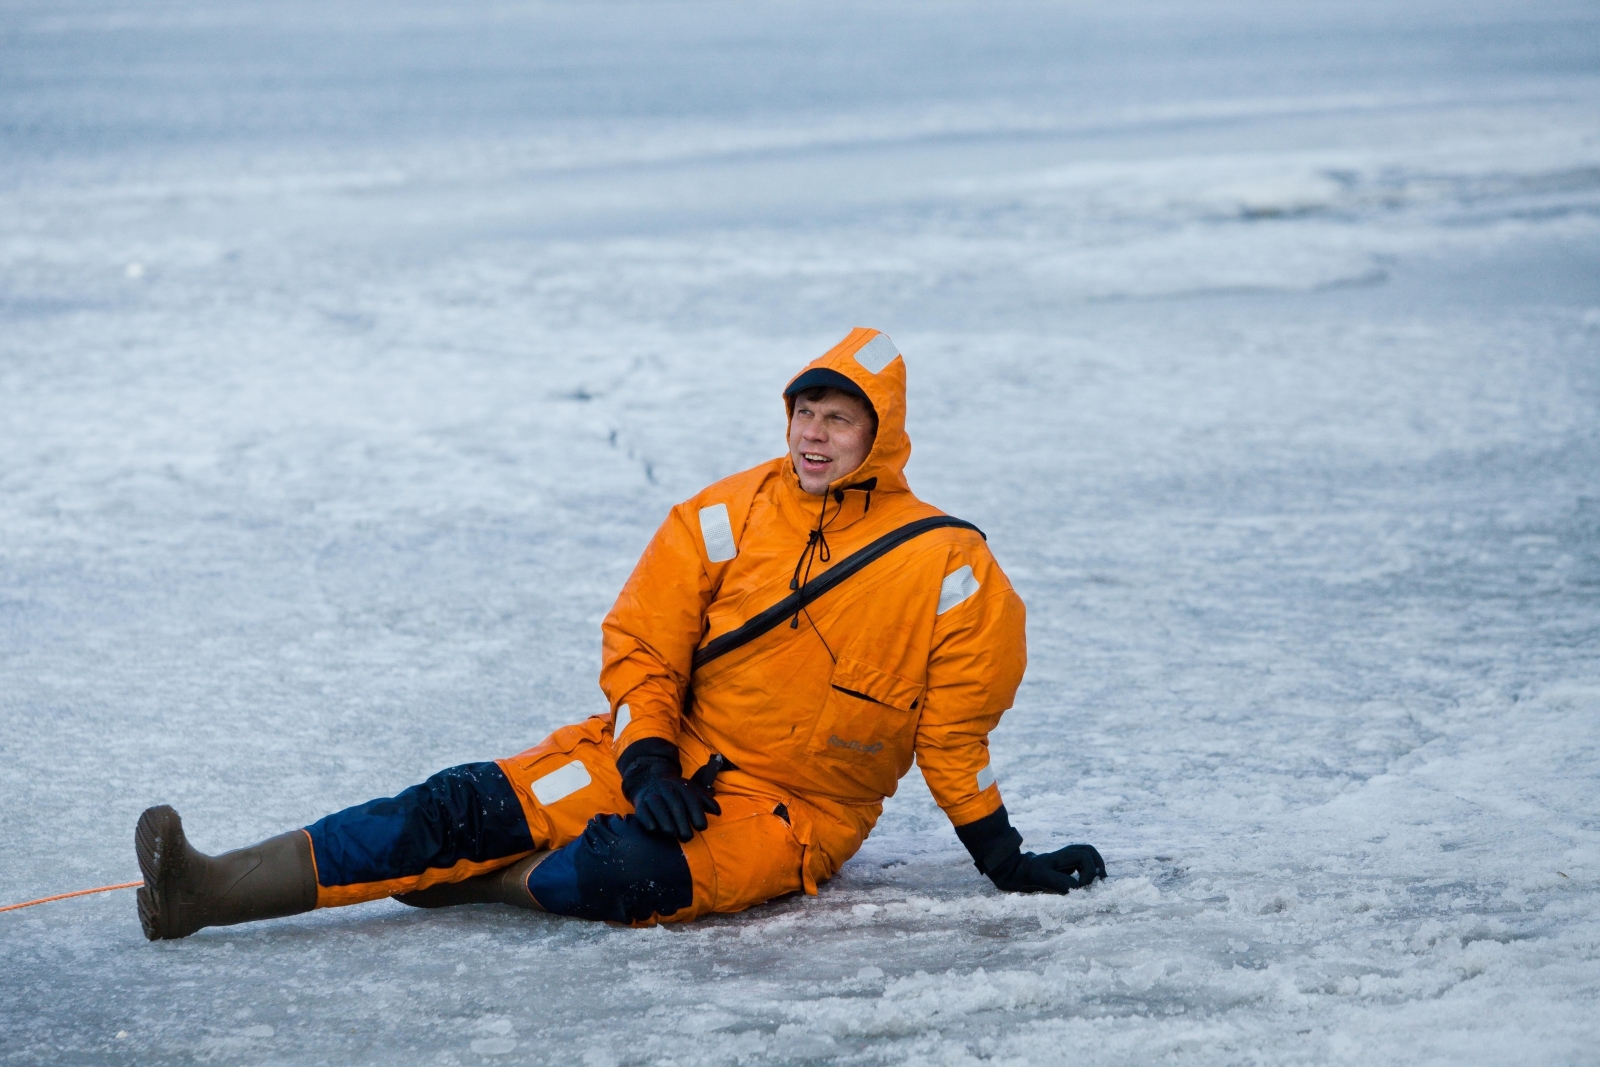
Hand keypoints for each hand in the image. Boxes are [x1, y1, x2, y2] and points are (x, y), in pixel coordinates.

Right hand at [630, 771, 720, 841]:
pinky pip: (642, 810)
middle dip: (682, 820)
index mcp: (682, 786)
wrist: (650, 781)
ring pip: (658, 805)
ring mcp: (652, 795)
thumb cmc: (676, 793)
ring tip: (671, 834)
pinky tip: (653, 829)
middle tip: (687, 837)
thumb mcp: (692, 792)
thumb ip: (705, 802)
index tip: (702, 827)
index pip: (691, 798)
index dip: (697, 812)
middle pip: (675, 803)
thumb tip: (718, 812)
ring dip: (665, 820)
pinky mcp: (640, 803)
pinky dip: (647, 819)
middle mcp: (667, 788)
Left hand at [988, 843, 1105, 893]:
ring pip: (1088, 856)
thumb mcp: (1039, 878)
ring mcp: (1065, 859)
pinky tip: (1089, 885)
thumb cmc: (1025, 874)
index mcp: (1060, 856)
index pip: (1084, 856)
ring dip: (1095, 867)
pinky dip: (1090, 871)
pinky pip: (1083, 863)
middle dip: (1097, 865)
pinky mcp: (1065, 866)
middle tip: (1099, 882)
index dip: (1088, 872)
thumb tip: (1078, 888)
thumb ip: (1058, 882)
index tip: (1081, 887)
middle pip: (1089, 851)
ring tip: (1098, 883)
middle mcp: (1065, 855)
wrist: (1013, 870)